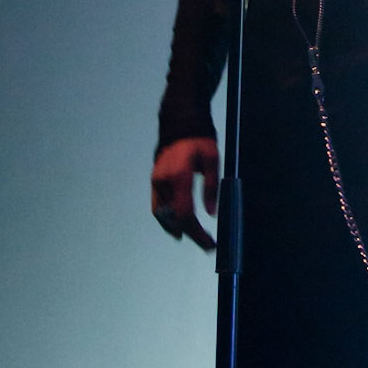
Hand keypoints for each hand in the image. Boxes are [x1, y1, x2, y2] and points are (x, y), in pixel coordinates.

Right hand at [151, 137, 218, 251]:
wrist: (179, 123)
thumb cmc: (199, 140)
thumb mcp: (212, 159)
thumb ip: (211, 187)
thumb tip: (210, 213)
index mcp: (180, 176)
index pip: (185, 214)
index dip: (197, 233)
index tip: (209, 243)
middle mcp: (164, 182)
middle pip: (174, 218)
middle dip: (191, 234)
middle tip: (207, 243)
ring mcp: (157, 182)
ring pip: (164, 216)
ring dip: (179, 228)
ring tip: (196, 236)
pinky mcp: (154, 182)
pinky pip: (158, 207)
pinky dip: (167, 219)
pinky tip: (178, 227)